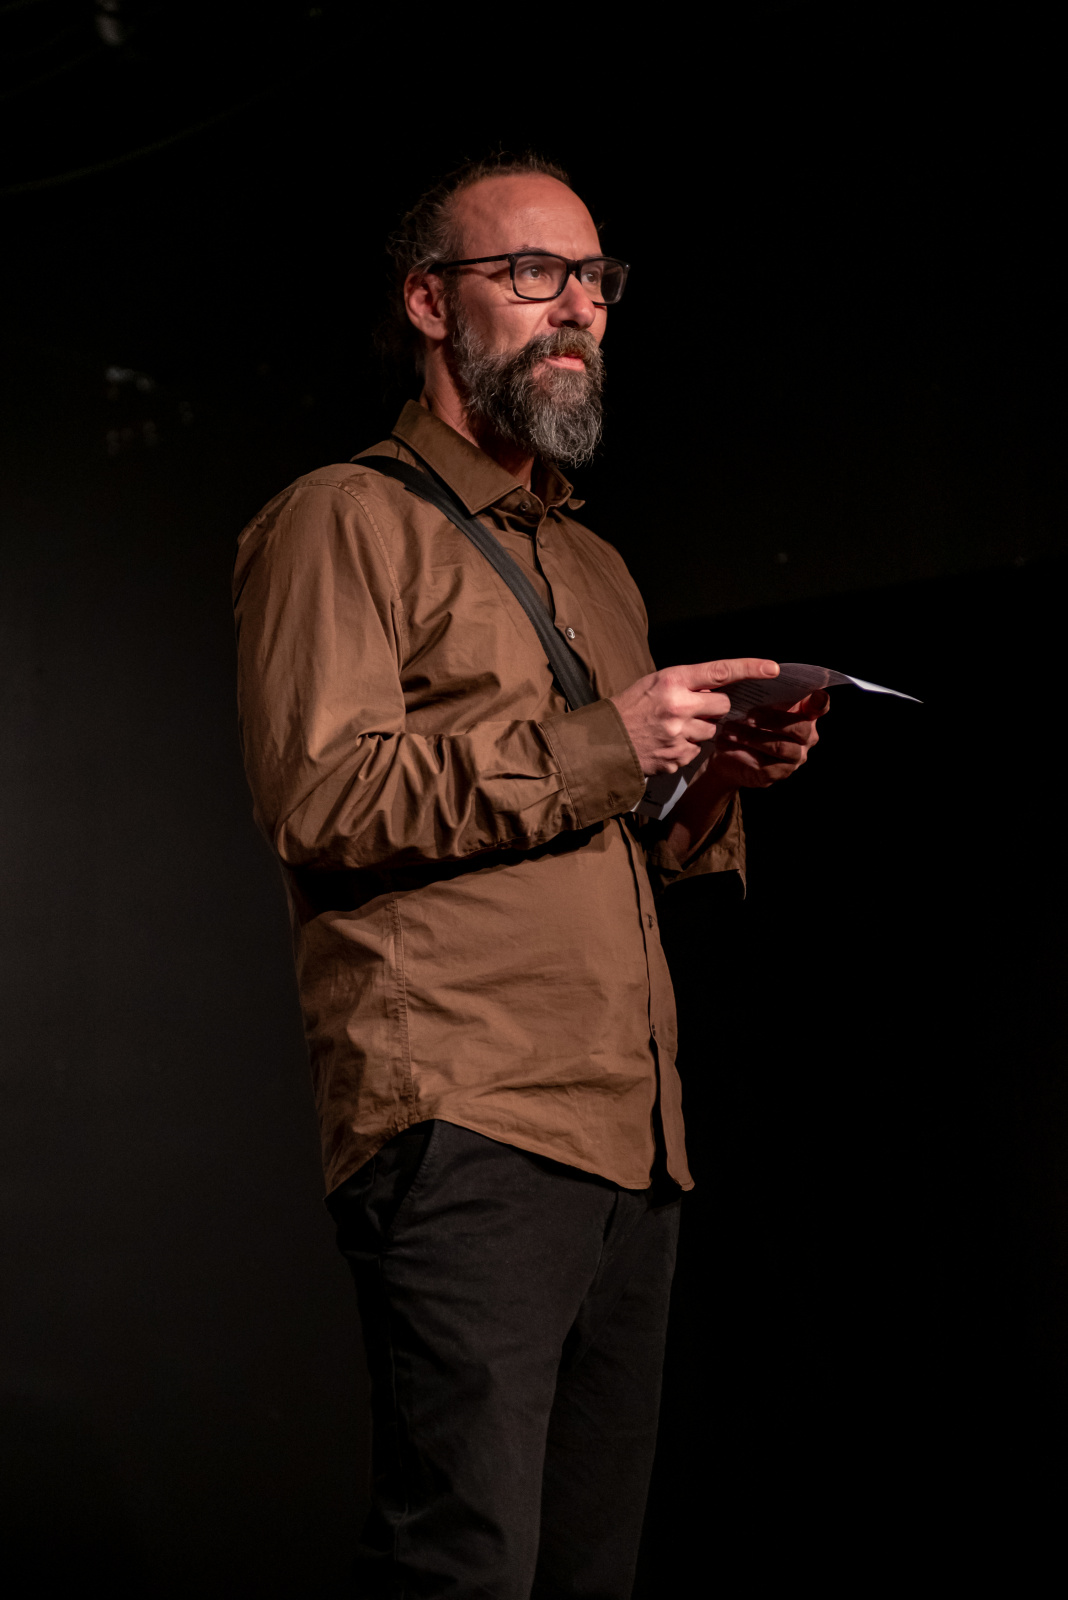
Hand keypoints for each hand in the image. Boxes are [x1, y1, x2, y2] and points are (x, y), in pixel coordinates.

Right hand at [611, 658, 780, 775]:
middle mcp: (678, 706)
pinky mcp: (677, 757)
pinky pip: (697, 751)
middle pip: (722, 707)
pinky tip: (666, 743)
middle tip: (694, 708)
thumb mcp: (654, 683)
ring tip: (674, 728)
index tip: (772, 668)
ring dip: (700, 729)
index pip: (720, 671)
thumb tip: (718, 690)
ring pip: (712, 731)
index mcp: (672, 681)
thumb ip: (687, 684)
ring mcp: (679, 734)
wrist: (603, 742)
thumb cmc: (629, 708)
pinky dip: (687, 747)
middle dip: (715, 708)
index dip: (750, 668)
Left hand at [704, 689, 829, 790]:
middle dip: (773, 719)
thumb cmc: (747, 723)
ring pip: (780, 747)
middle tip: (749, 715)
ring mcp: (794, 758)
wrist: (727, 754)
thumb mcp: (755, 704)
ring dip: (752, 737)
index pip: (820, 706)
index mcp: (805, 715)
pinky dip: (743, 753)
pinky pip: (763, 764)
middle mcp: (806, 738)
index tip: (815, 695)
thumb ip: (766, 692)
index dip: (820, 701)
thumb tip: (762, 672)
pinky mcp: (777, 774)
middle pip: (799, 728)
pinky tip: (726, 745)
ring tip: (729, 729)